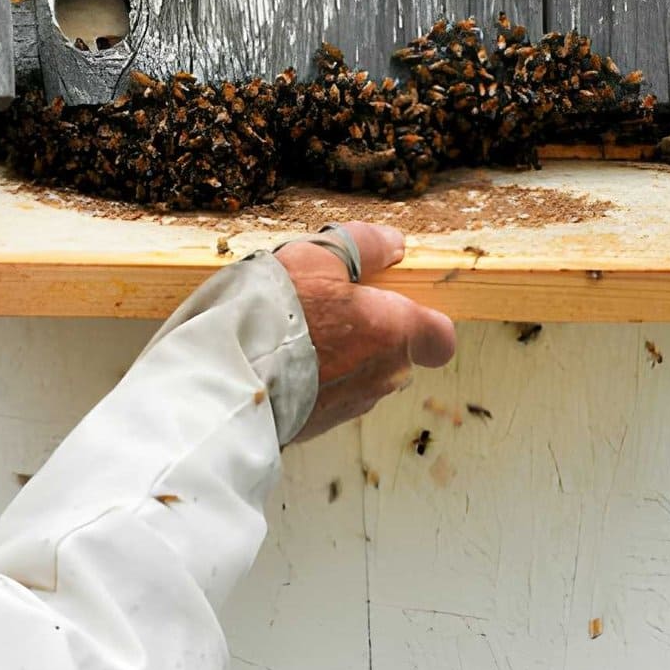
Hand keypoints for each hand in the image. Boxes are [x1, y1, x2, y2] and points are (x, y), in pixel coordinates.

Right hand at [274, 222, 454, 440]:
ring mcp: (353, 404)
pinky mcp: (322, 426)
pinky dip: (315, 383)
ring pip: (361, 377)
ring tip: (295, 339)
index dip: (423, 325)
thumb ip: (364, 245)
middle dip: (367, 336)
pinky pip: (330, 398)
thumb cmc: (278, 310)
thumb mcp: (318, 256)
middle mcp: (384, 374)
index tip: (392, 308)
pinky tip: (282, 364)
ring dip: (339, 361)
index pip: (438, 338)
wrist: (231, 373)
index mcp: (394, 330)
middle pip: (394, 354)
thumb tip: (393, 244)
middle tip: (325, 313)